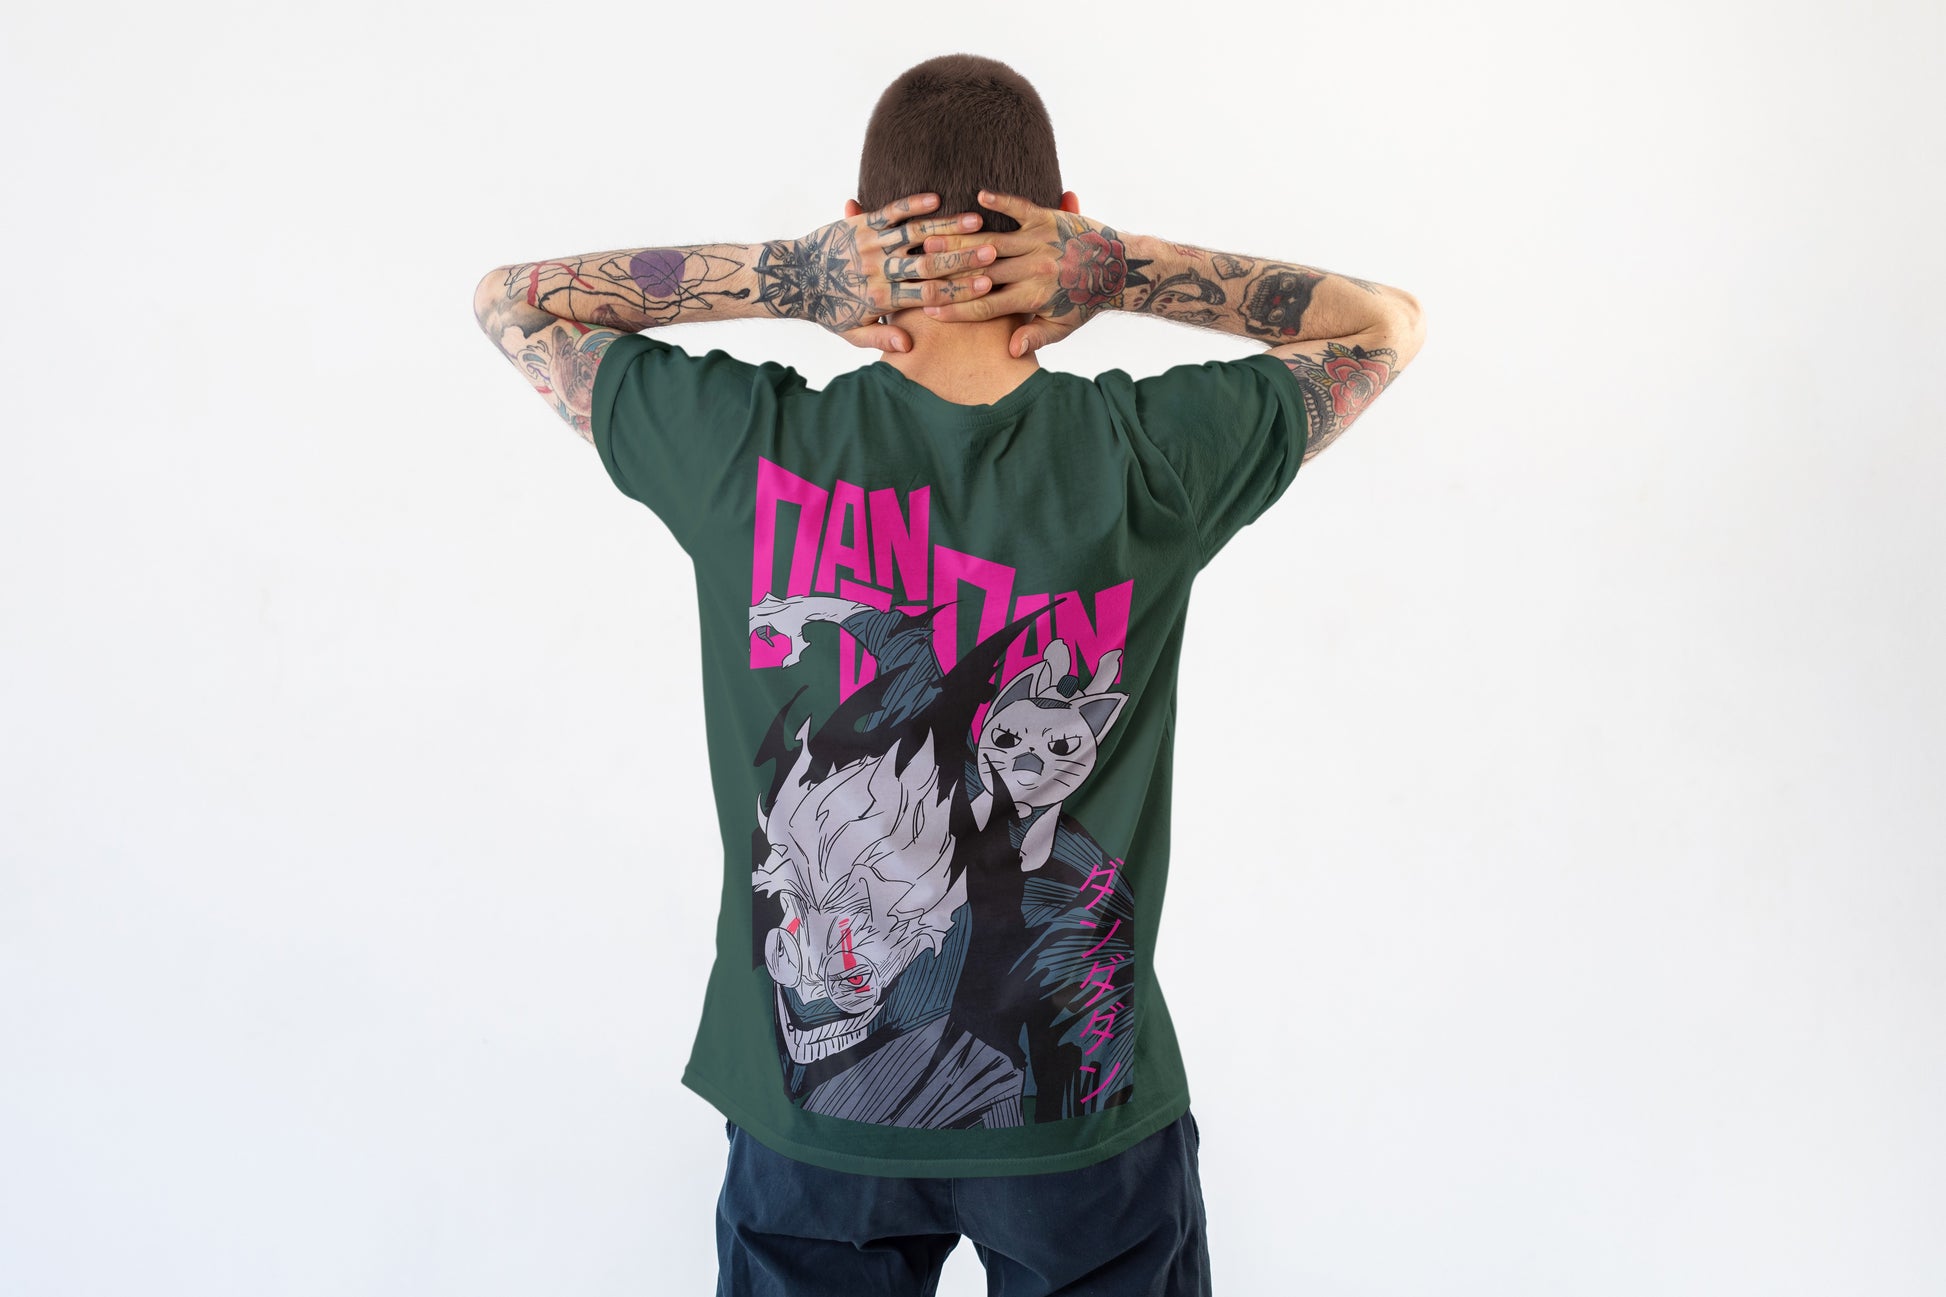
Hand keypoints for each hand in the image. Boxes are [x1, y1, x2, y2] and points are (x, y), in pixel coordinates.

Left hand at [760, 193, 1000, 352]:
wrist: (791, 279)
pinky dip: (912, 204)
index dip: (960, 290)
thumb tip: (909, 348)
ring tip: (976, 221)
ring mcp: (871, 244)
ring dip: (947, 227)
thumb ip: (882, 339)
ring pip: (915, 234)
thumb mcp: (853, 333)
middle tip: (994, 251)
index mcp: (883, 299)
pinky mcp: (860, 224)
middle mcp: (880, 270)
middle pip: (929, 264)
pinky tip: (936, 199)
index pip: (929, 295)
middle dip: (963, 258)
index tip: (988, 286)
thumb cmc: (826, 309)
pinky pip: (890, 212)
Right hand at [918, 190, 1147, 356]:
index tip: (931, 310)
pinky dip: (1000, 202)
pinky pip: (1019, 208)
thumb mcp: (1062, 327)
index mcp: (1035, 298)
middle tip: (917, 267)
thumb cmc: (1086, 302)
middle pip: (981, 273)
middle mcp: (1035, 269)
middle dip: (947, 272)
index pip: (987, 306)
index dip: (958, 309)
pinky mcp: (1048, 218)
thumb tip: (1010, 351)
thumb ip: (1035, 339)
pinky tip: (979, 196)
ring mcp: (1041, 241)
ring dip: (960, 239)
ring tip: (932, 236)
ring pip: (992, 241)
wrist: (1121, 269)